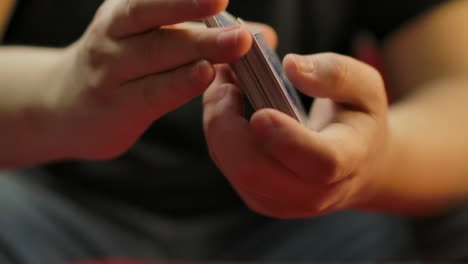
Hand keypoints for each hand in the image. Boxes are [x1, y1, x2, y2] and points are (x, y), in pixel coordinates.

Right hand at [50, 0, 252, 159]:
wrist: (64, 106)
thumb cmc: (123, 67)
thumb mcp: (151, 38)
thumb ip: (203, 34)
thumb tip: (265, 35)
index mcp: (125, 11)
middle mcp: (113, 33)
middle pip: (157, 18)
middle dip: (199, 11)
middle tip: (240, 19)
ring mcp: (110, 70)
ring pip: (157, 53)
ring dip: (200, 46)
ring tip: (238, 42)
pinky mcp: (115, 105)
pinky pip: (152, 92)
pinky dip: (180, 82)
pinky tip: (204, 75)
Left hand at [203, 53, 388, 218]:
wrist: (354, 165)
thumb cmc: (358, 120)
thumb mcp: (364, 88)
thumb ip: (335, 74)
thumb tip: (291, 67)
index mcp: (348, 162)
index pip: (319, 162)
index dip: (287, 139)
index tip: (260, 112)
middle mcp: (313, 192)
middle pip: (255, 171)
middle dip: (227, 124)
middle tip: (225, 80)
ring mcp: (281, 201)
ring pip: (233, 168)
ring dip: (218, 123)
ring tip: (224, 86)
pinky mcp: (259, 197)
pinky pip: (227, 167)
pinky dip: (219, 133)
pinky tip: (227, 107)